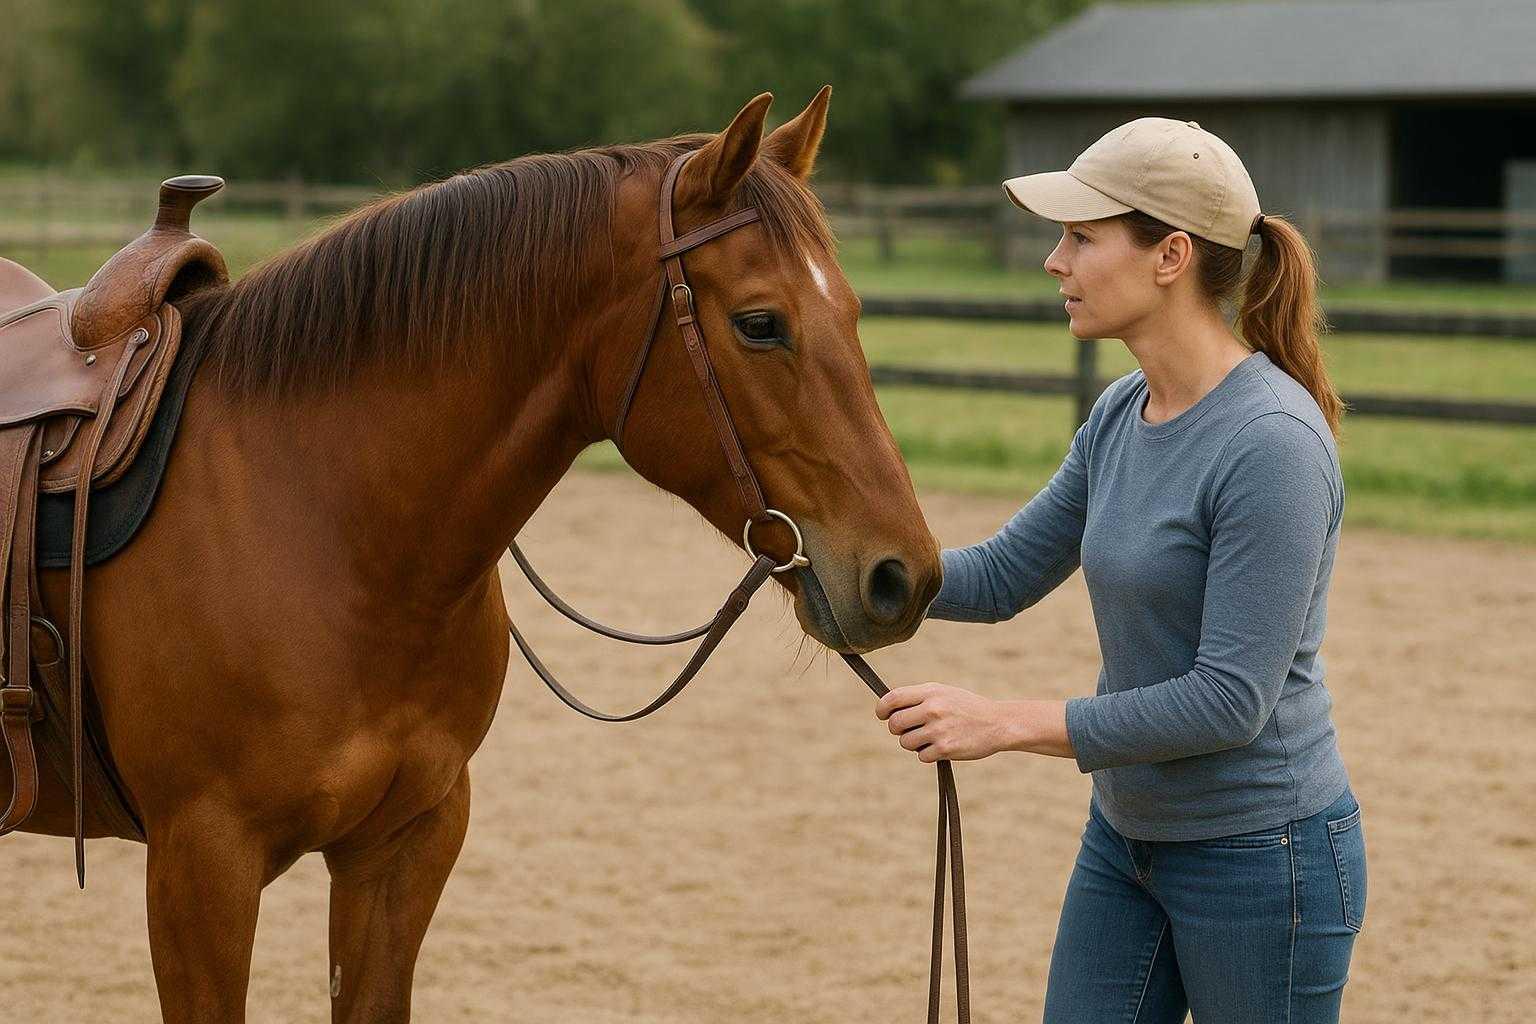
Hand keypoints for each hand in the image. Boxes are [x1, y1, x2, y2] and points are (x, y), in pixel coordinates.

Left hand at [874, 683, 1006, 762]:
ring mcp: (938, 730)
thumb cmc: (967, 707)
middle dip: (898, 730)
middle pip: (894, 724)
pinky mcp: (945, 749)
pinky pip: (921, 756)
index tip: (882, 715)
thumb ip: (918, 698)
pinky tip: (942, 746)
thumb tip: (889, 708)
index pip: (893, 698)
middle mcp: (932, 709)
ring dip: (914, 744)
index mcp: (931, 692)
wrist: (998, 723)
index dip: (882, 708)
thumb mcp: (944, 692)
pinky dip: (928, 754)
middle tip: (910, 730)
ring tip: (931, 738)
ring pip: (906, 742)